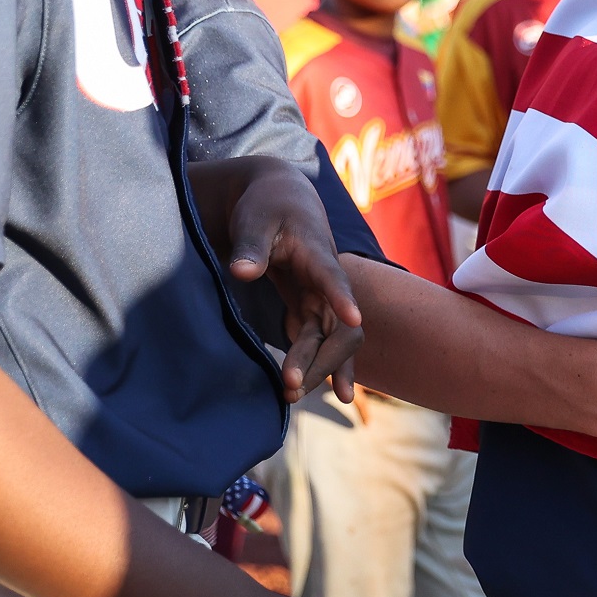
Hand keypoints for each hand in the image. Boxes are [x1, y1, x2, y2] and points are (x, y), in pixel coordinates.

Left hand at [190, 157, 364, 401]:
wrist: (279, 200)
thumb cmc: (266, 206)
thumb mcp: (254, 219)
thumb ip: (251, 246)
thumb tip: (242, 272)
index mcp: (317, 252)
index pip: (333, 278)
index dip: (342, 298)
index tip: (354, 319)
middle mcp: (326, 280)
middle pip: (338, 324)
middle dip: (321, 357)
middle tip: (290, 384)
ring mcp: (321, 296)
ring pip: (329, 339)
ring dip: (315, 368)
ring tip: (291, 397)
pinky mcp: (309, 306)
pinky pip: (318, 340)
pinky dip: (317, 365)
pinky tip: (314, 392)